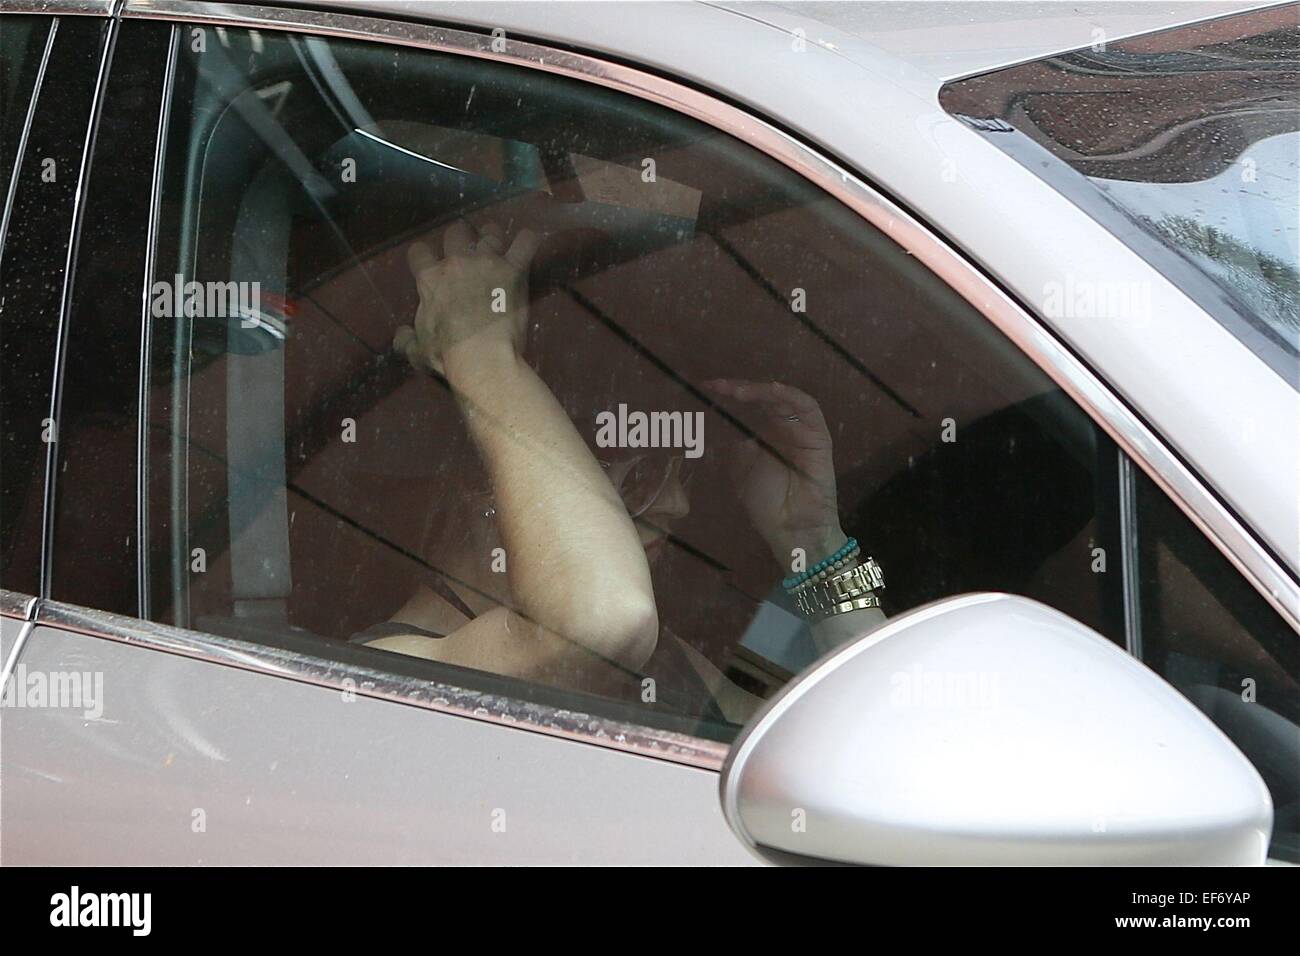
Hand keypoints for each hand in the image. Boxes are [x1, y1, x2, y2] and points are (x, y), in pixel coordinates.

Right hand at [394, 219, 539, 376]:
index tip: (430, 263)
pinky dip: (527, 240)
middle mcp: (456, 263)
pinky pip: (525, 243)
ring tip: (497, 245)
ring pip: (490, 233)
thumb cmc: (448, 355)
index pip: (419, 252)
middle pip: (456, 233)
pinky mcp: (514, 270)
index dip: (424, 256)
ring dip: (492, 237)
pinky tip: (528, 241)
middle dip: (460, 239)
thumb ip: (407, 341)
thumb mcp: (419, 352)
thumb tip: (401, 336)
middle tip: (467, 252)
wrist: (481, 356)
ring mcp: (487, 263)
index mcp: (430, 279)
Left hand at [704, 379, 845, 569]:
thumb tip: (714, 422)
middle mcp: (785, 427)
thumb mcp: (740, 469)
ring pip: (784, 398)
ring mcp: (803, 430)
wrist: (791, 529)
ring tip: (736, 391)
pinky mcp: (819, 437)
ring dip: (760, 390)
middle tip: (717, 386)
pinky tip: (771, 390)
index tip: (706, 388)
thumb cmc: (766, 503)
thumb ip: (732, 444)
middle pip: (765, 397)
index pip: (750, 404)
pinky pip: (808, 409)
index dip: (729, 394)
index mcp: (767, 433)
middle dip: (740, 388)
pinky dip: (789, 396)